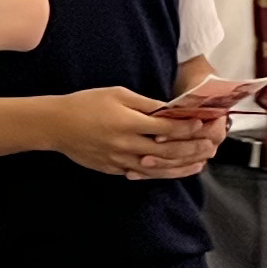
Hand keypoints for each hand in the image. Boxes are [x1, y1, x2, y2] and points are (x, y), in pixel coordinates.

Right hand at [58, 85, 223, 179]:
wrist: (57, 125)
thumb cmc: (87, 104)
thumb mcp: (118, 94)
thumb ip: (145, 104)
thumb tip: (169, 109)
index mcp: (129, 123)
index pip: (168, 129)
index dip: (189, 128)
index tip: (204, 125)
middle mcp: (127, 145)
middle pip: (168, 152)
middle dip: (192, 149)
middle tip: (210, 146)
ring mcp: (120, 160)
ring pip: (158, 168)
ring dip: (182, 166)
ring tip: (199, 163)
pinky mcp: (114, 169)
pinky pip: (142, 174)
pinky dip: (161, 173)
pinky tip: (174, 170)